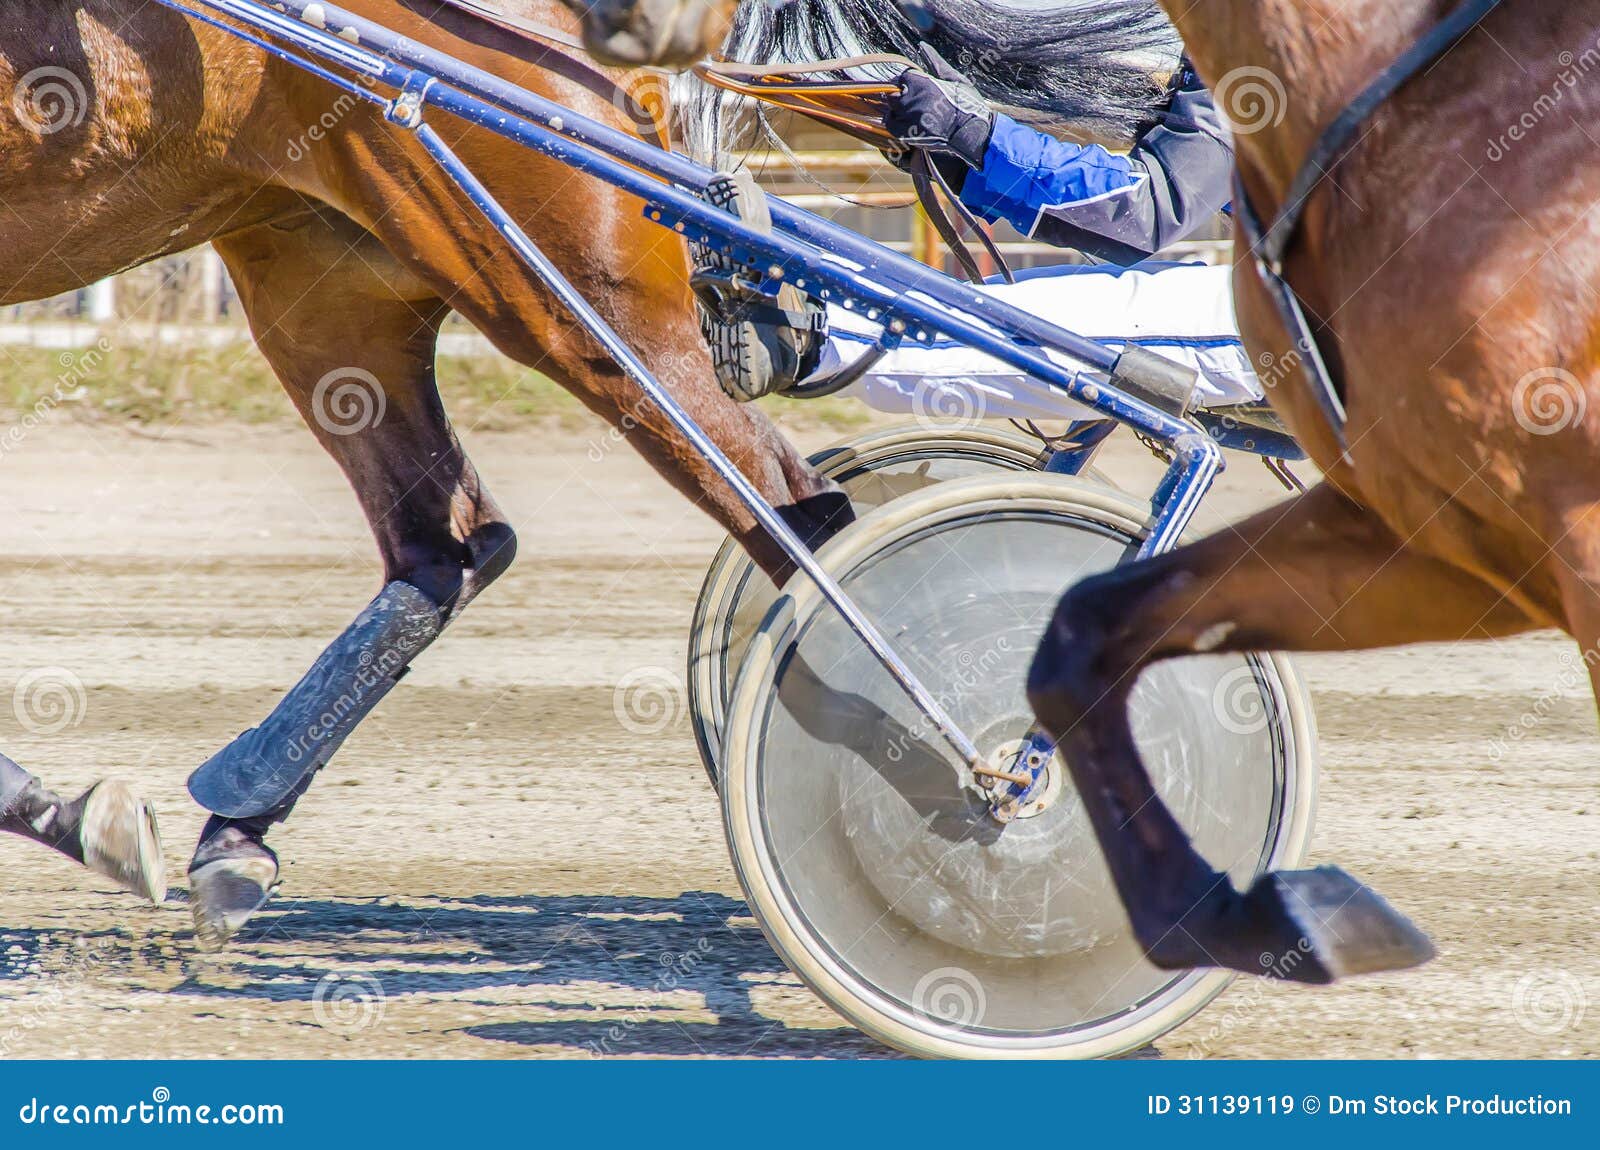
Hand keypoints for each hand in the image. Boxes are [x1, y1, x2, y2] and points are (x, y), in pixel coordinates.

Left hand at [881, 57, 992, 171]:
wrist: (973, 134)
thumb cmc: (968, 105)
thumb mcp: (955, 79)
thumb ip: (936, 63)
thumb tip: (922, 45)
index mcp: (924, 84)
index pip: (904, 77)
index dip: (910, 82)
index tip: (918, 88)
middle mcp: (913, 100)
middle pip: (895, 93)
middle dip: (903, 95)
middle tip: (917, 102)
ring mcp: (909, 118)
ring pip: (891, 108)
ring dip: (898, 109)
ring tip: (913, 112)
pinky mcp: (908, 134)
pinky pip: (891, 124)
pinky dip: (895, 121)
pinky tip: (906, 121)